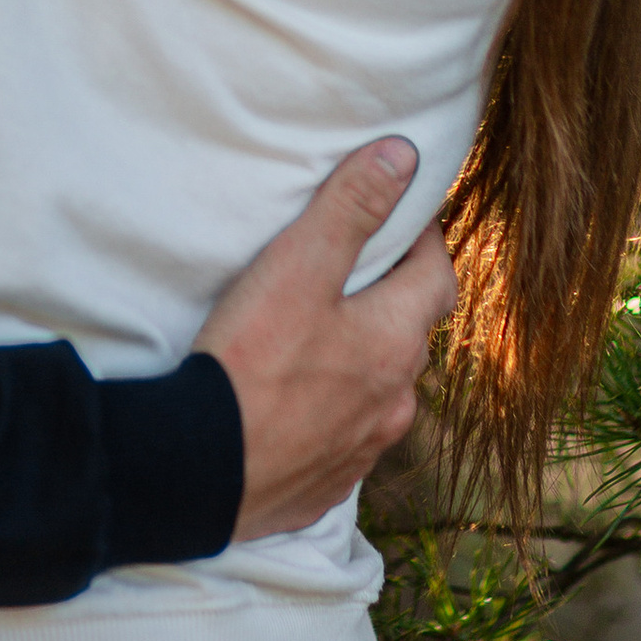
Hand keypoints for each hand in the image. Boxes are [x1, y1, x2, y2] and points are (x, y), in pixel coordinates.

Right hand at [197, 141, 454, 540]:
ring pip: (381, 392)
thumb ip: (351, 208)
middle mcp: (395, 399)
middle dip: (389, 302)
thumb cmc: (252, 363)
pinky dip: (332, 415)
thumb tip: (404, 157)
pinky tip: (297, 406)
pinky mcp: (328, 484)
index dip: (422, 243)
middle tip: (350, 274)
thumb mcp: (298, 268)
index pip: (436, 278)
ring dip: (363, 363)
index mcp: (395, 341)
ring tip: (318, 340)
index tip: (400, 220)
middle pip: (409, 336)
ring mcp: (365, 447)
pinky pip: (345, 440)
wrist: (203, 474)